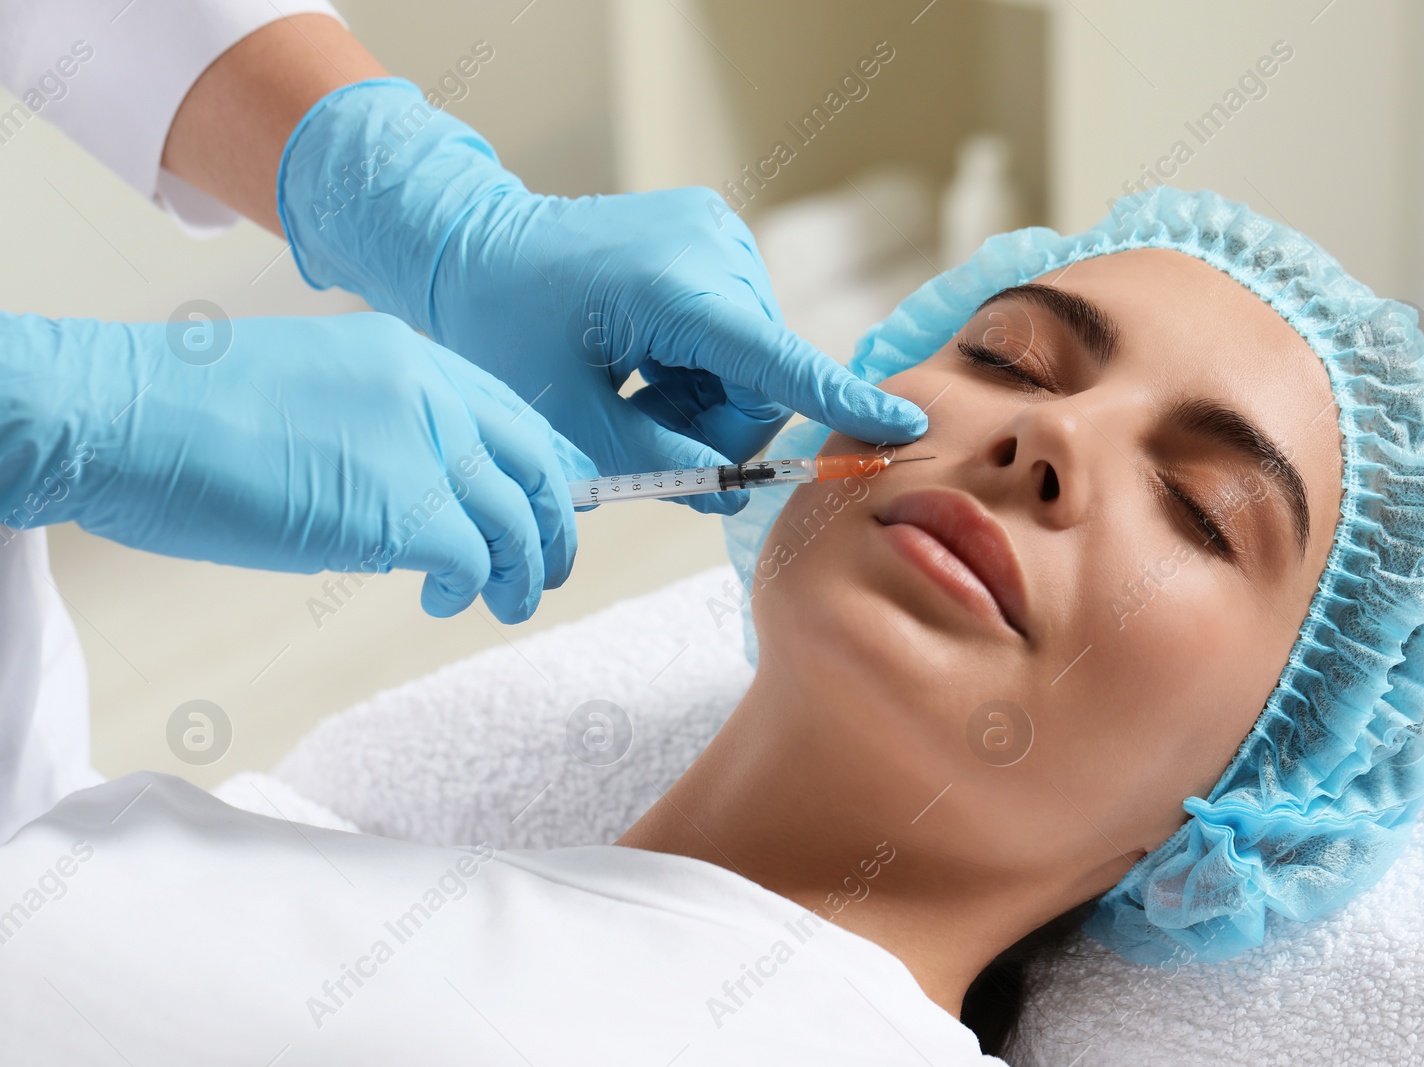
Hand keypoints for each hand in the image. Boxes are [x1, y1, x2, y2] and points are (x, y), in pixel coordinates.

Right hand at [0, 310, 595, 622]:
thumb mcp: (307, 386)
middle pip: (533, 463)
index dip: (539, 464)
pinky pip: (473, 559)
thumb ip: (373, 420)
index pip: (507, 411)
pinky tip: (445, 602)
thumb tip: (401, 483)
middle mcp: (428, 390)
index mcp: (404, 353)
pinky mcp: (402, 509)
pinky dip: (472, 589)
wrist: (125, 416)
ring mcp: (420, 446)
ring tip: (510, 601)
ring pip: (516, 519)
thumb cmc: (183, 412)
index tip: (544, 502)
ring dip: (524, 570)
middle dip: (553, 522)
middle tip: (544, 566)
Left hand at [277, 79, 927, 514]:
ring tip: (632, 389)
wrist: (469, 243)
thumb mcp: (568, 419)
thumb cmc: (502, 328)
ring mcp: (717, 236)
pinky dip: (696, 367)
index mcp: (674, 286)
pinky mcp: (713, 238)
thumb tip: (727, 492)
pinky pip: (734, 333)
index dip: (838, 404)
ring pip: (750, 365)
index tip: (903, 430)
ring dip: (700, 400)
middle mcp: (713, 249)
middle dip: (714, 428)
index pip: (774, 361)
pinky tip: (642, 359)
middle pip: (760, 381)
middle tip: (645, 439)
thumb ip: (655, 464)